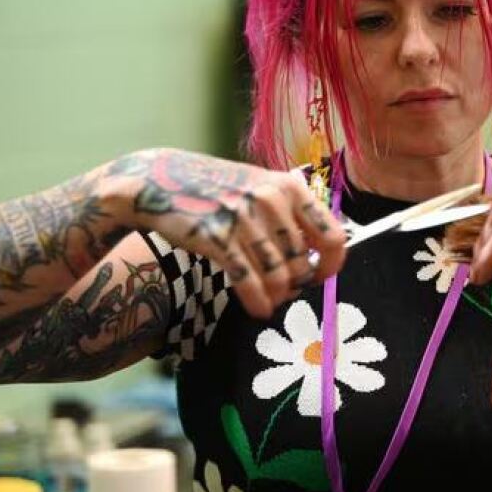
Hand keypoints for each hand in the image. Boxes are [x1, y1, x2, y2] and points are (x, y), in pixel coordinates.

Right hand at [107, 149, 345, 317]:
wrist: (160, 181)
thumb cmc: (217, 188)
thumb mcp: (262, 185)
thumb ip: (291, 213)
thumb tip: (320, 255)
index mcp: (290, 187)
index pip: (332, 236)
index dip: (331, 265)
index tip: (320, 276)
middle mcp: (271, 202)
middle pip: (303, 264)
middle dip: (297, 285)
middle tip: (285, 291)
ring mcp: (244, 220)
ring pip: (279, 278)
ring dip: (277, 297)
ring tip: (271, 301)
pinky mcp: (217, 240)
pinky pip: (250, 283)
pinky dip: (258, 303)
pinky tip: (258, 310)